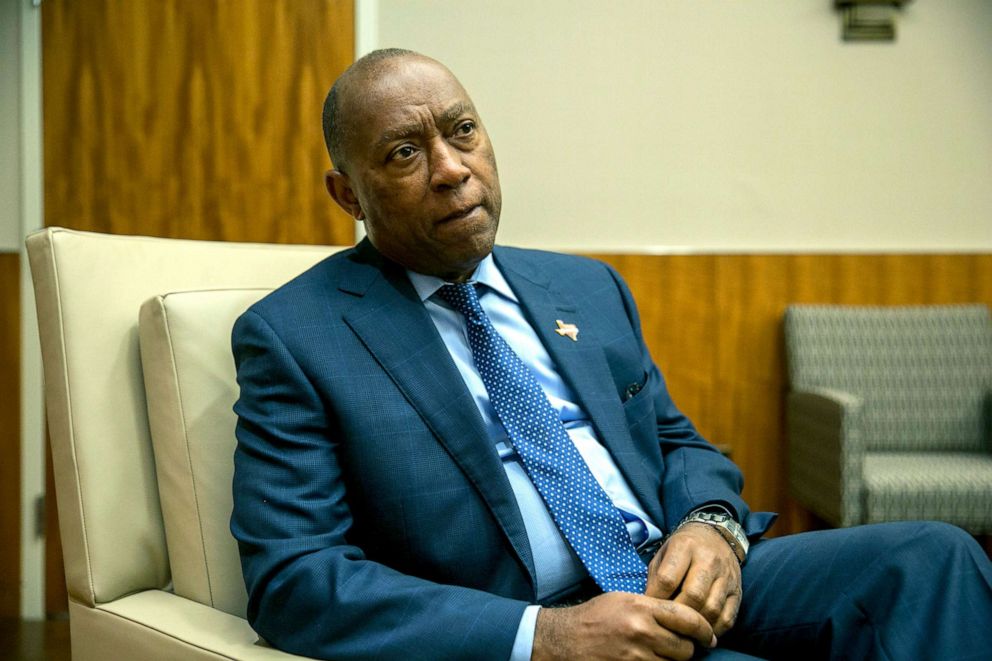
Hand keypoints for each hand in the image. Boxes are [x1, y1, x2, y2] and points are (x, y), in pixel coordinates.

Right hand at [532, 591, 714, 660]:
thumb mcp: (624, 600)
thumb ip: (654, 607)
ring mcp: (636, 656)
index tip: (708, 635)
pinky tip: (652, 659)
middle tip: (684, 645)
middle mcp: (642, 631)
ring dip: (673, 660)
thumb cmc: (596, 616)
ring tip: (663, 652)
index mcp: (642, 608)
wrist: (566, 639)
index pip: (688, 618)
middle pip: (685, 648)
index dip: (704, 629)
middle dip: (687, 648)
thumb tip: (683, 617)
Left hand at [645, 523, 741, 636]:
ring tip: (683, 630)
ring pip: (711, 609)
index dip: (656, 598)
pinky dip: (713, 630)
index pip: (667, 579)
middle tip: (668, 622)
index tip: (651, 608)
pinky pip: (727, 618)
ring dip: (695, 625)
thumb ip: (656, 578)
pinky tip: (701, 631)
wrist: (716, 536)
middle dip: (678, 614)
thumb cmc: (683, 549)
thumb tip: (652, 607)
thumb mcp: (663, 553)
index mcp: (685, 546)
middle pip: (693, 596)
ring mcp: (726, 576)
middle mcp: (708, 560)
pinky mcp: (737, 591)